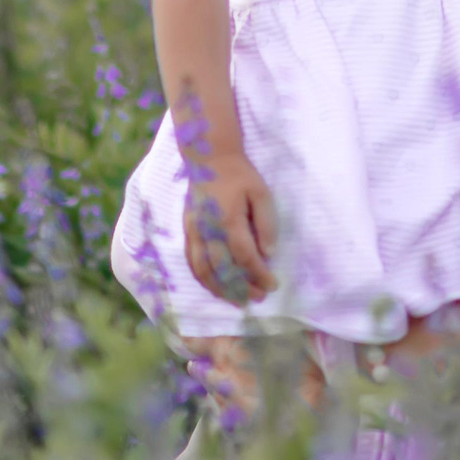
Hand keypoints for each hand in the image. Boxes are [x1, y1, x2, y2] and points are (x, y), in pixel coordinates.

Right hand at [185, 153, 278, 302]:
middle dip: (241, 288)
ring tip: (239, 301)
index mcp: (228, 220)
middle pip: (223, 270)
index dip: (259, 275)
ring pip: (204, 272)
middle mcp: (207, 230)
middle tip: (258, 298)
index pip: (245, 257)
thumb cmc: (240, 175)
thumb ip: (266, 224)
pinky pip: (192, 263)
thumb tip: (269, 254)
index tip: (273, 285)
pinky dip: (203, 280)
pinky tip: (215, 288)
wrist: (209, 158)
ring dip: (221, 290)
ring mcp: (194, 232)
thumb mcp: (261, 193)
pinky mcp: (187, 232)